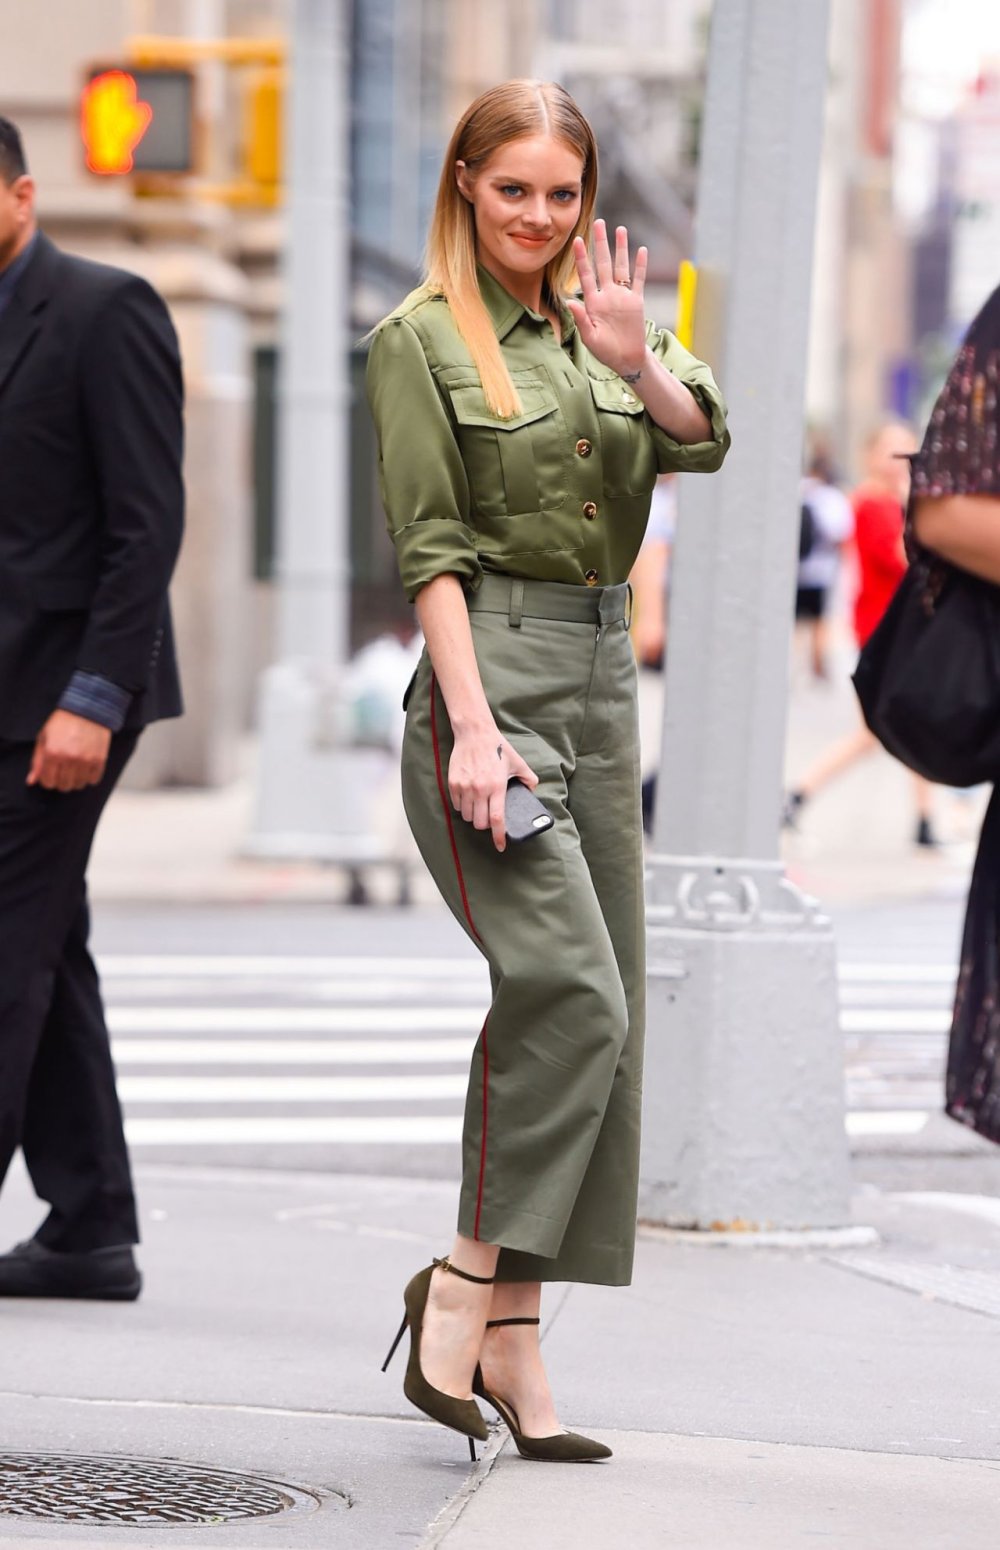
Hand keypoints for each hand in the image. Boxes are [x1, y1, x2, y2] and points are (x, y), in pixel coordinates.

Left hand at [27, 710, 111, 791]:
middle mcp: (68, 758)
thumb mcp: (44, 737)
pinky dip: (89, 777)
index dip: (48, 780)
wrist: (88, 709)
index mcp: (52, 753)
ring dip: (76, 780)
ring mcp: (85, 760)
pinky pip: (93, 780)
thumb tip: (31, 781)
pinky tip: (86, 768)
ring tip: (75, 769)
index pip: (48, 782)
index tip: (51, 774)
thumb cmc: (63, 722)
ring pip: (79, 784)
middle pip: (64, 786)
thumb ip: (37, 761)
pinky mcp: (99, 759)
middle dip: (61, 781)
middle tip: (63, 771)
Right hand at [449, 726, 538, 852]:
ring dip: (474, 816)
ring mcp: (465, 787)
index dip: (498, 836)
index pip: (497, 819)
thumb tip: (532, 790)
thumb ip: (528, 778)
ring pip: (467, 816)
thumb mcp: (518, 762)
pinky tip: (469, 799)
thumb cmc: (498, 748)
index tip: (500, 846)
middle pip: (479, 823)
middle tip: (489, 818)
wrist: (475, 733)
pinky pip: (457, 805)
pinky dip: (463, 807)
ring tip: (479, 807)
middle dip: (485, 825)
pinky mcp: (453, 783)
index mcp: (497, 786)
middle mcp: (480, 789)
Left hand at [566, 219, 648, 377]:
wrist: (626, 359)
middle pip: (603, 263)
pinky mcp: (636, 301)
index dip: (580, 257)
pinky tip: (641, 250)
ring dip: (620, 248)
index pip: (585, 275)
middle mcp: (606, 294)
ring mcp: (622, 296)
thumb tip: (569, 301)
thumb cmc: (605, 351)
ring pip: (621, 267)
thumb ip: (581, 319)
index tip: (575, 240)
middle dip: (600, 243)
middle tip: (598, 222)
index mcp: (592, 302)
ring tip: (619, 229)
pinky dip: (640, 266)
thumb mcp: (590, 338)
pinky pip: (638, 280)